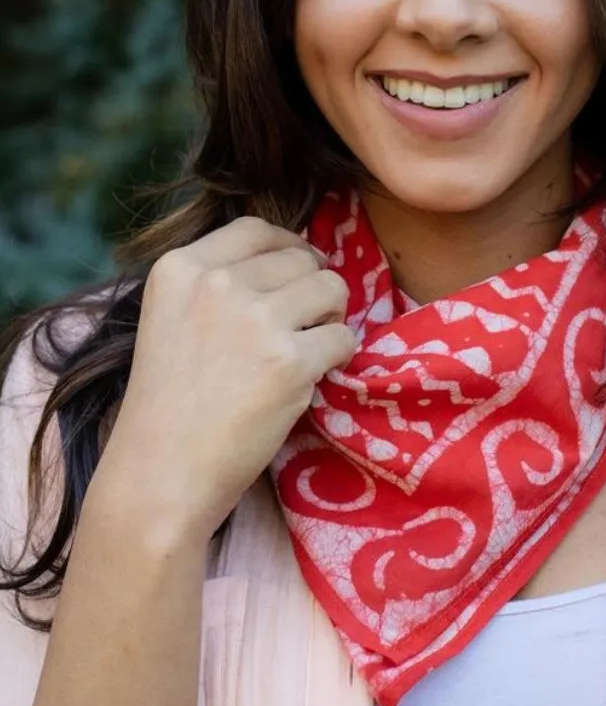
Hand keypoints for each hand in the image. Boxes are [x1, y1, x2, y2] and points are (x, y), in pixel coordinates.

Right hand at [93, 217, 354, 542]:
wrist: (161, 475)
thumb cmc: (167, 405)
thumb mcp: (170, 318)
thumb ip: (216, 283)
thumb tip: (294, 256)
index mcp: (180, 268)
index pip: (255, 230)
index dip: (287, 246)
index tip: (299, 269)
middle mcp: (217, 283)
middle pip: (300, 257)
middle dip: (311, 287)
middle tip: (303, 324)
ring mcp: (255, 320)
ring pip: (332, 288)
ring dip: (331, 317)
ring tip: (310, 347)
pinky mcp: (289, 361)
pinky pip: (344, 339)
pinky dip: (339, 358)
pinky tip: (314, 376)